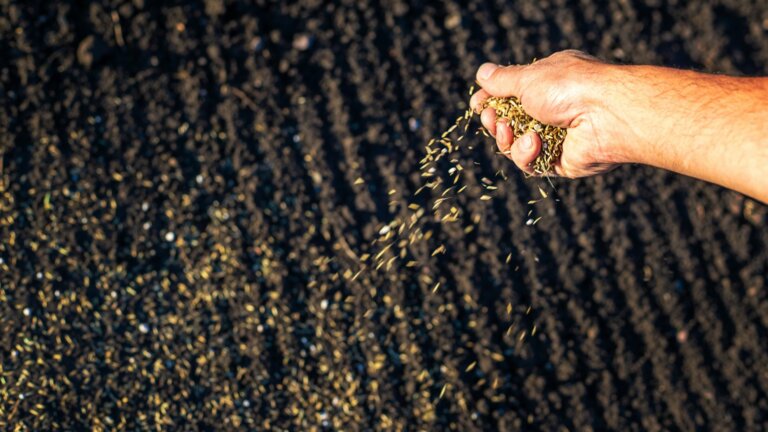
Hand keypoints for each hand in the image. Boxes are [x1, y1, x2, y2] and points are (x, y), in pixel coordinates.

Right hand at [470, 50, 628, 176]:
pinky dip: (527, 154)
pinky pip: (532, 164)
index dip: (493, 101)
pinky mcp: (561, 162)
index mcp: (549, 83)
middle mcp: (555, 110)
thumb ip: (502, 80)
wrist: (606, 114)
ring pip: (517, 147)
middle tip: (492, 118)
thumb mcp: (528, 78)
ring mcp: (558, 137)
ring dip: (508, 140)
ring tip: (509, 130)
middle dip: (496, 122)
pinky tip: (535, 143)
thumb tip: (482, 73)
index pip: (513, 95)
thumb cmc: (569, 87)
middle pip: (511, 124)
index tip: (478, 104)